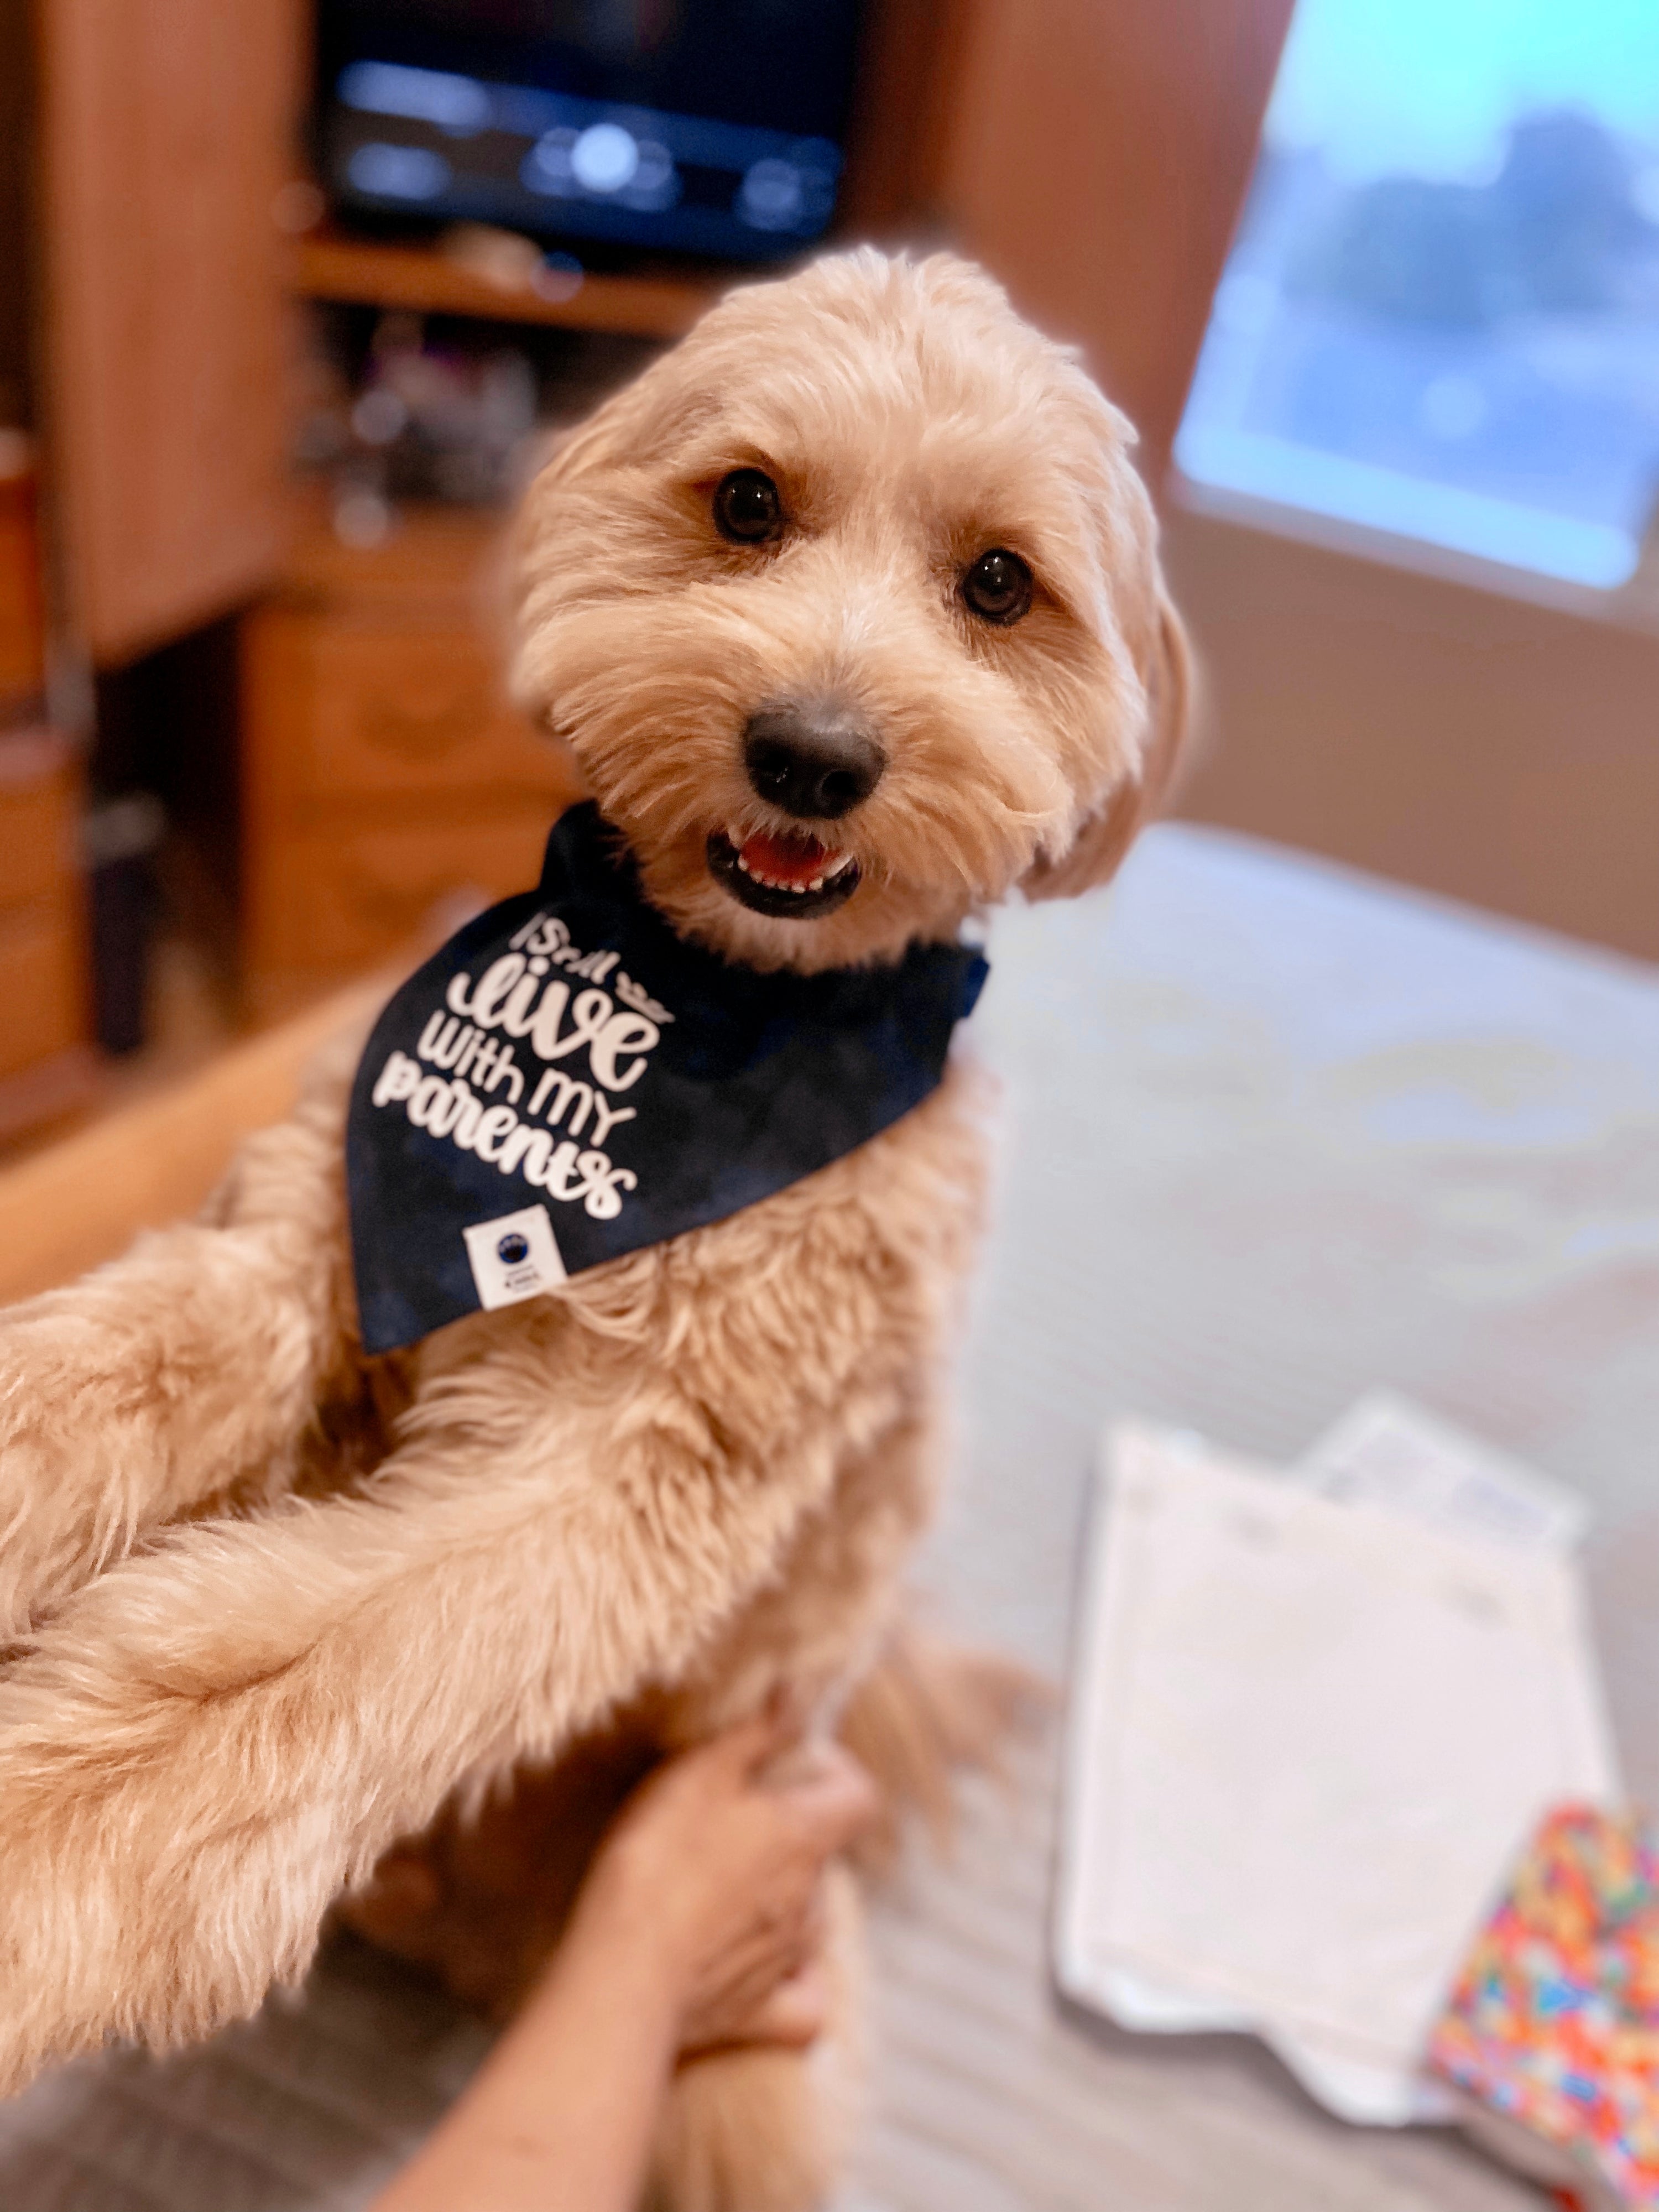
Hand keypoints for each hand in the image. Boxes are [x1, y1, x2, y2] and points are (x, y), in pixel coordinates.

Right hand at [569, 1707, 878, 2055]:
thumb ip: (759, 1731)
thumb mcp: (702, 1773)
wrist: (624, 1970)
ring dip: (781, 1895)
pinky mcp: (761, 2015)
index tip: (791, 1763)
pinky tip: (763, 1967)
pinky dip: (793, 1982)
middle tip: (729, 1821)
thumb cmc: (658, 1860)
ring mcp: (789, 1960)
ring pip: (808, 1918)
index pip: (860, 1795)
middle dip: (791, 1831)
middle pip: (823, 1854)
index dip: (835, 1772)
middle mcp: (810, 1900)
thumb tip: (802, 1688)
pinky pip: (801, 1999)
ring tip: (720, 1883)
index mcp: (805, 1837)